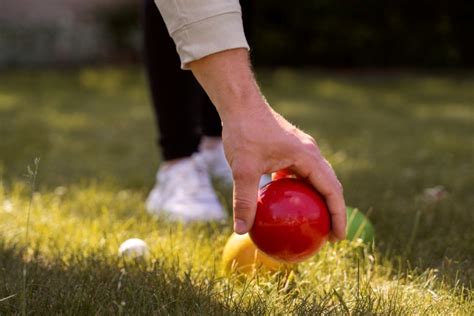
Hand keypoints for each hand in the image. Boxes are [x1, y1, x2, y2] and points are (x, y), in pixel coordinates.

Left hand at [189, 49, 345, 239]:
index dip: (339, 215)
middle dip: (334, 211)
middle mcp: (310, 152)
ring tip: (312, 222)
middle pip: (330, 185)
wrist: (240, 104)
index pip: (332, 191)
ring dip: (319, 200)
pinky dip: (300, 190)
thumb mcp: (242, 168)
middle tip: (328, 235)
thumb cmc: (244, 131)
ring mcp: (301, 149)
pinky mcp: (290, 148)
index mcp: (308, 157)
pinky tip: (287, 202)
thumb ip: (244, 200)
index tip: (338, 238)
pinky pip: (301, 174)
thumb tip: (242, 230)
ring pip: (317, 179)